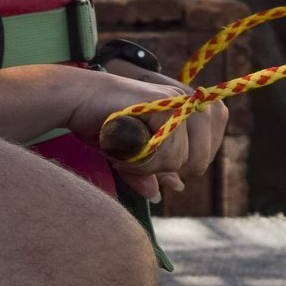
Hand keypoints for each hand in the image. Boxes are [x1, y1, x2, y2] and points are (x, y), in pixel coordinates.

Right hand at [64, 67, 227, 203]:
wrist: (75, 99)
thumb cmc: (102, 123)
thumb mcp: (133, 153)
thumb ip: (156, 168)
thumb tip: (178, 186)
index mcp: (188, 108)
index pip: (209, 149)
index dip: (186, 165)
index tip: (155, 161)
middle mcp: (188, 101)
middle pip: (200, 160)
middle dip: (165, 169)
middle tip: (135, 159)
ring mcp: (178, 100)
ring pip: (181, 160)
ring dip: (149, 166)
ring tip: (125, 152)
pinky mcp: (164, 104)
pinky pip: (166, 152)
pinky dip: (141, 161)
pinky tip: (121, 149)